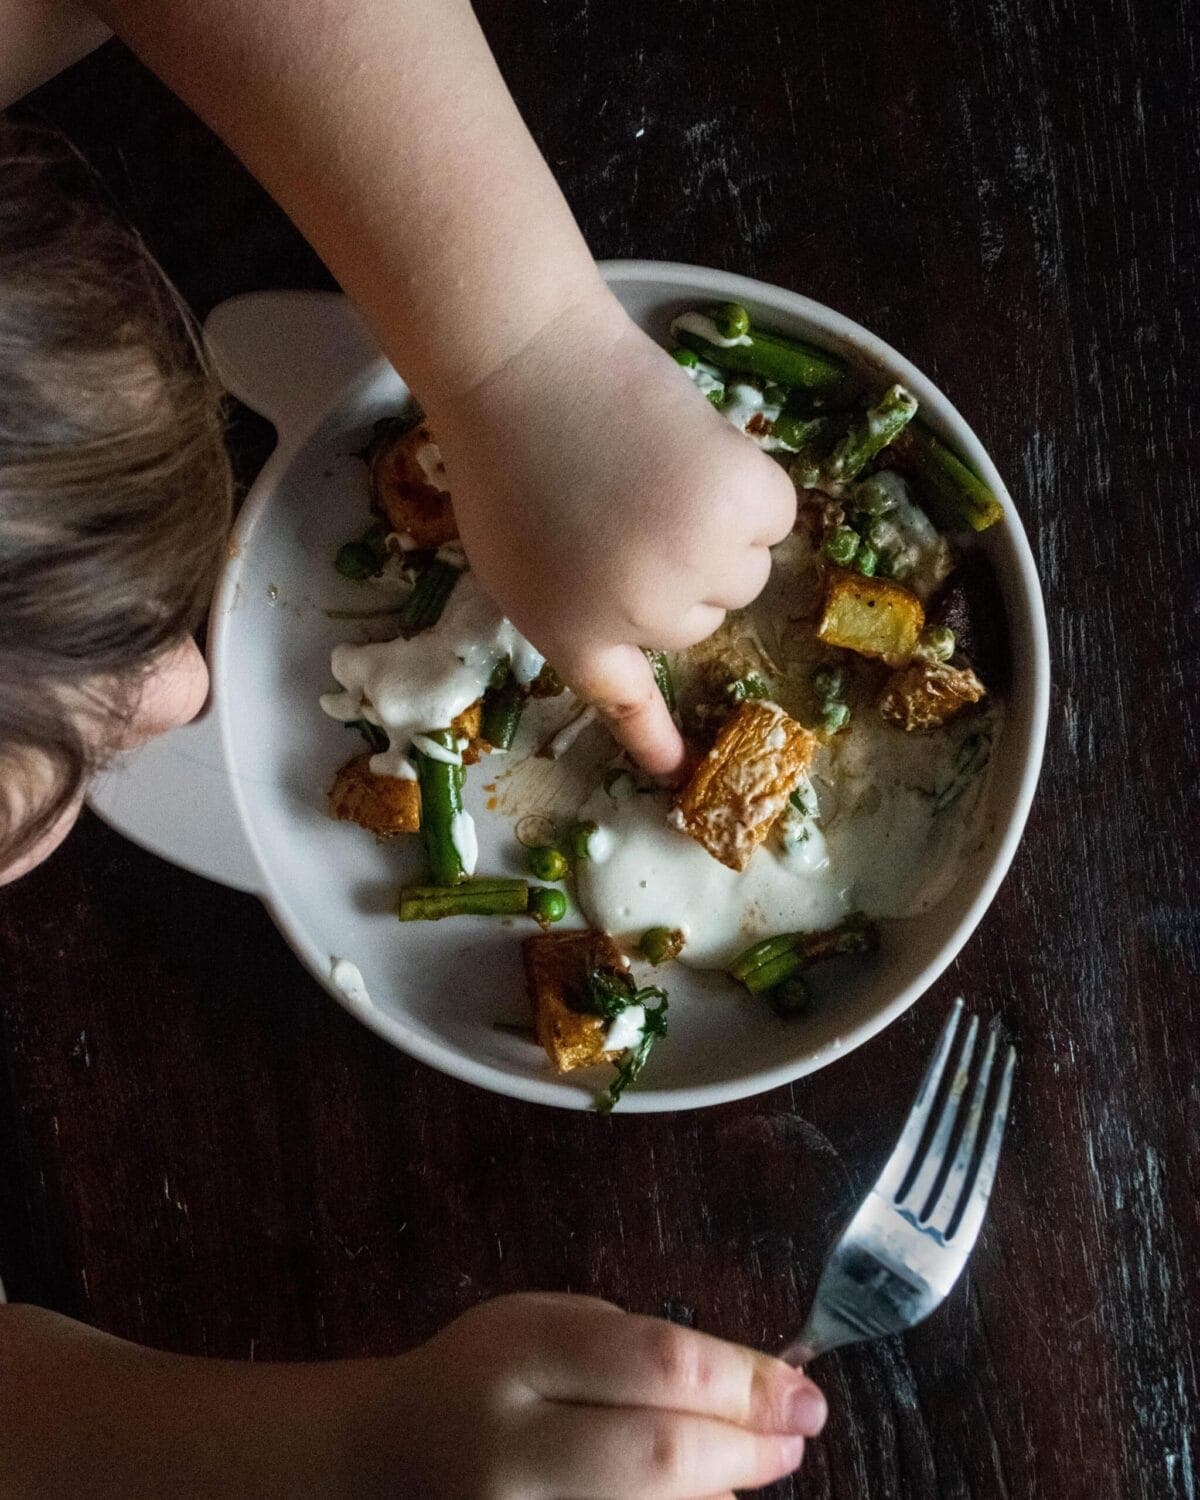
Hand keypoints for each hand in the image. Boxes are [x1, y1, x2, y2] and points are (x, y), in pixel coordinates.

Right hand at [341, 1293, 826, 1497]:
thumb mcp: (547, 1324)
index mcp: (517, 1355)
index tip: (802, 1390)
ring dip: (719, 1496)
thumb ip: (639, 1352)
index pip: (654, 1364)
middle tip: (794, 1436)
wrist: (390, 1459)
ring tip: (748, 1467)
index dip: (745, 1381)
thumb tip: (759, 1393)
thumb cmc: (487, 1374)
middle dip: (747, 1450)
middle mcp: (509, 1451)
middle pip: (659, 1458)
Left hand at [427, 289, 796, 774]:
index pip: (628, 702)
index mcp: (577, 637)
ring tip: (660, 474)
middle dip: (683, 571)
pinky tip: (699, 453)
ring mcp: (698, 565)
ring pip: (744, 569)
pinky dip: (751, 489)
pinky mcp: (744, 506)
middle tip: (632, 506)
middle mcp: (645, 618)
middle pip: (704, 617)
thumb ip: (578, 611)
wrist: (523, 369)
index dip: (654, 737)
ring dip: (720, 529)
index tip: (678, 770)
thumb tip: (630, 631)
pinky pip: (774, 517)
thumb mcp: (516, 566)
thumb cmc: (502, 456)